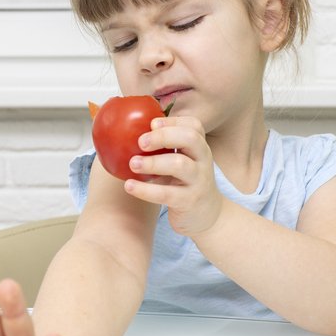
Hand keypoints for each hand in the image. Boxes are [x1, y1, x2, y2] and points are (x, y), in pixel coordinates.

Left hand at [122, 115, 223, 236]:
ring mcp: (199, 181)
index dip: (173, 121)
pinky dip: (146, 190)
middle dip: (163, 136)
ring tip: (133, 164)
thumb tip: (128, 132)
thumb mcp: (182, 161)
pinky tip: (130, 186)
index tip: (152, 124)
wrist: (206, 215)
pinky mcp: (189, 201)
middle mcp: (203, 160)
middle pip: (190, 138)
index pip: (194, 125)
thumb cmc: (186, 182)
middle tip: (140, 142)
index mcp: (199, 147)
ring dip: (153, 162)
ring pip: (179, 164)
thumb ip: (165, 148)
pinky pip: (167, 193)